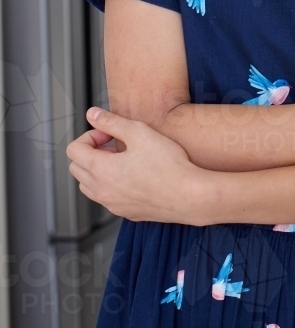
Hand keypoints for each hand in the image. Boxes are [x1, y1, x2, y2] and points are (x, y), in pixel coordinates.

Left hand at [65, 107, 204, 223]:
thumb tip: (92, 114)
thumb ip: (112, 122)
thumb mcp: (139, 132)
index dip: (90, 135)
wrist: (188, 195)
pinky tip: (136, 174)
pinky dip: (111, 184)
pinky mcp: (126, 212)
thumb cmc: (168, 165)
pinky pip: (107, 197)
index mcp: (100, 170)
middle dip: (92, 151)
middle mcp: (101, 191)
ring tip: (125, 159)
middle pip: (77, 168)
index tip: (109, 134)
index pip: (73, 149)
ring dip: (99, 169)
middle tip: (116, 144)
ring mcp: (112, 204)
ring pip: (89, 185)